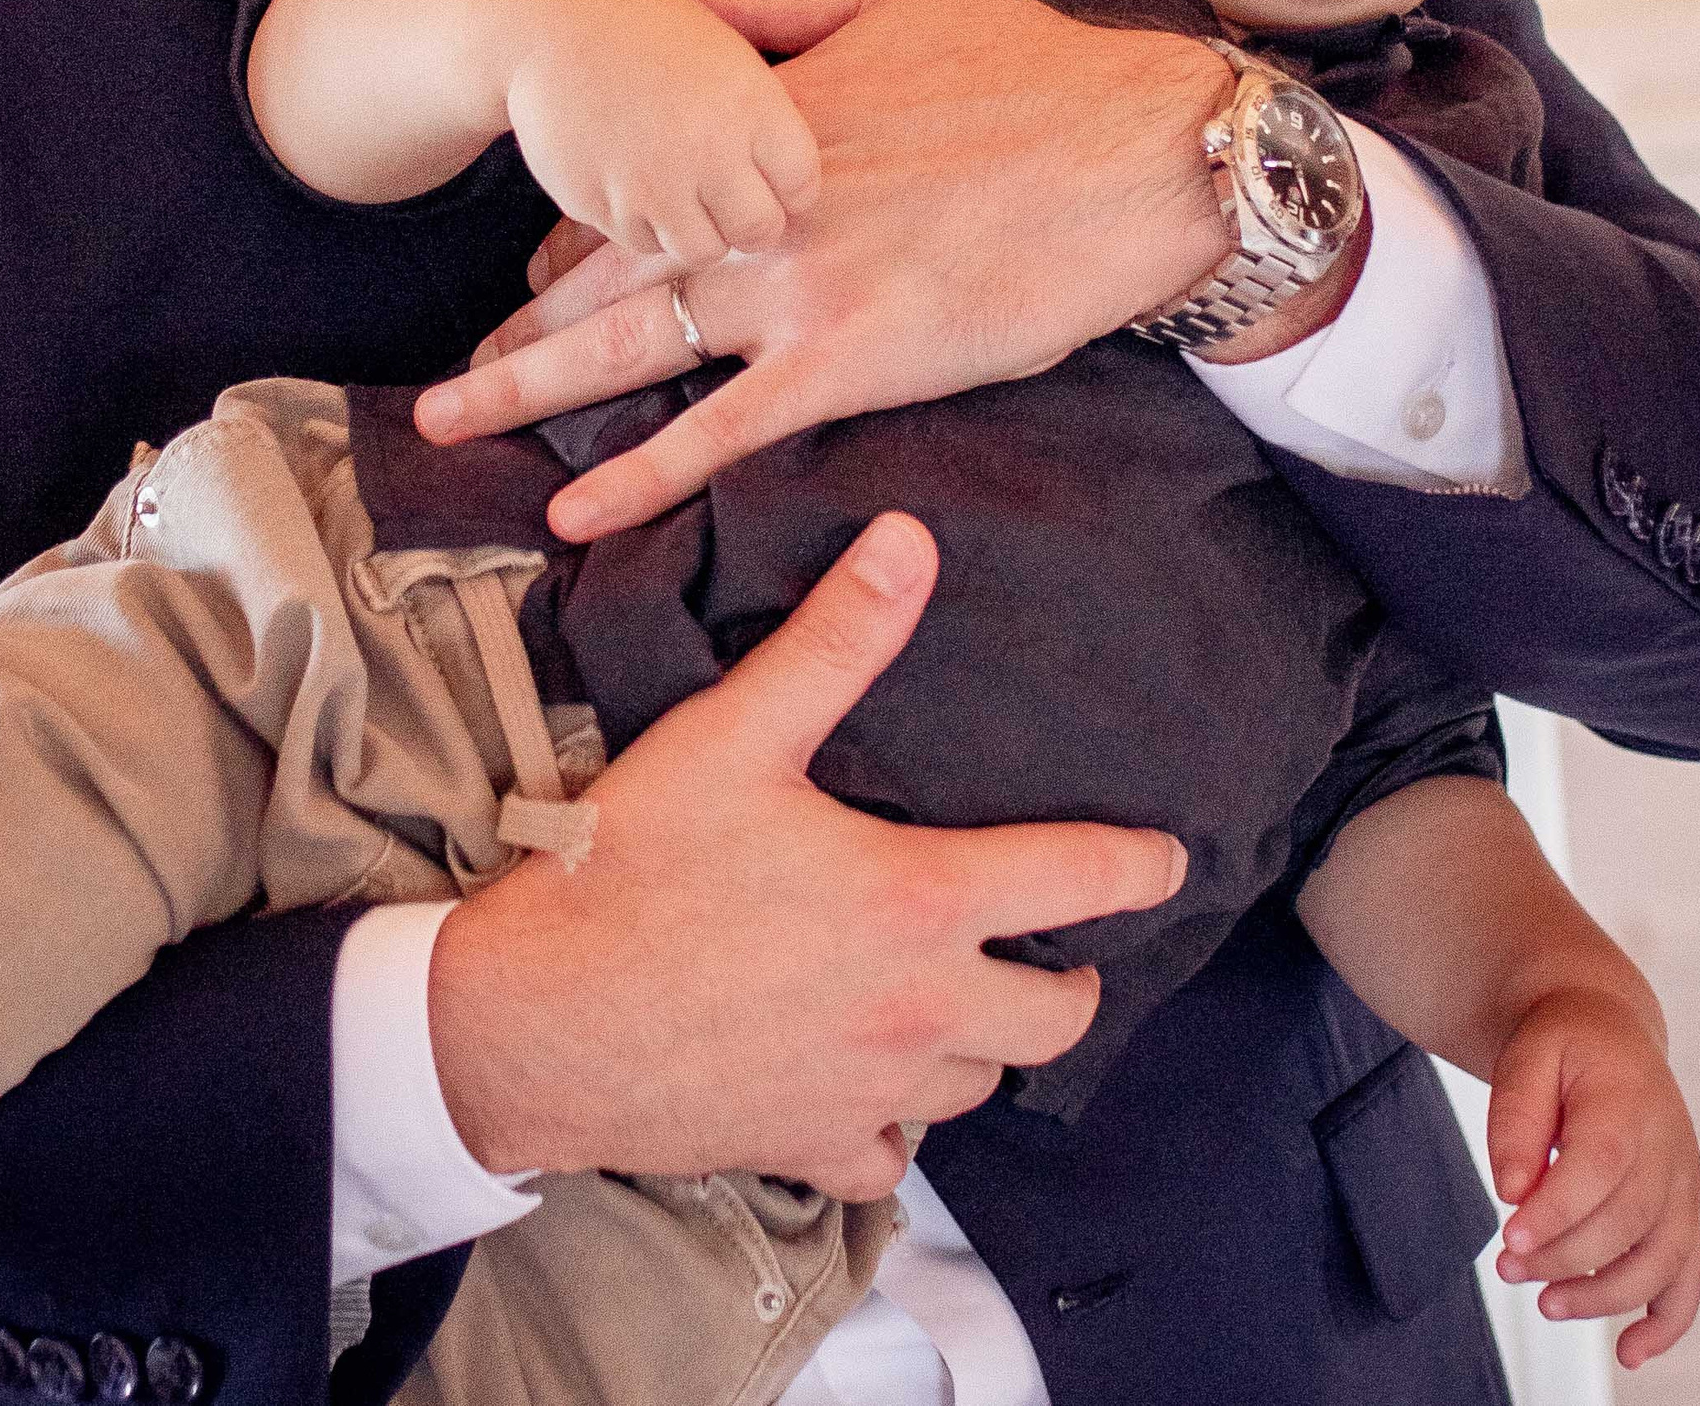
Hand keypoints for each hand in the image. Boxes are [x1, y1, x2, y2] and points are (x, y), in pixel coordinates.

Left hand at [416, 0, 1235, 539]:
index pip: (633, 182)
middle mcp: (758, 209)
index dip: (572, 236)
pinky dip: (641, 476)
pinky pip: (722, 433)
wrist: (1145, 153)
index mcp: (762, 120)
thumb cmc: (1032, 62)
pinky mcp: (853, 363)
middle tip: (449, 378)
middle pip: (604, 276)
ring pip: (633, 352)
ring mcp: (799, 290)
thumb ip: (761, 2)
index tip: (532, 276)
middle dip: (518, 329)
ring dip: (529, 392)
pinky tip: (573, 512)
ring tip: (451, 425)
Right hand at [425, 512, 1185, 1194]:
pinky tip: (871, 1088)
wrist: (529, 1023)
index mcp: (918, 902)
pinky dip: (895, 1126)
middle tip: (1061, 949)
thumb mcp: (735, 731)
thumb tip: (910, 540)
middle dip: (1071, 980)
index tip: (1169, 860)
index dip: (1136, 866)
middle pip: (1054, 1016)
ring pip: (977, 1087)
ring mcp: (866, 1093)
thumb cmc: (631, 867)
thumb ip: (835, 638)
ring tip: (965, 1002)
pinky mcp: (804, 1148)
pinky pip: (889, 1158)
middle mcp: (917, 1012)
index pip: (1076, 883)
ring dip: (984, 1044)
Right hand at [502, 0, 820, 270]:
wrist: (548, 22)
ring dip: (697, 229)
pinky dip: (643, 224)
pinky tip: (633, 180)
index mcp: (752, 104)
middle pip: (758, 232)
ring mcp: (652, 184)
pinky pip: (641, 242)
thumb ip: (766, 116)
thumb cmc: (647, 27)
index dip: (790, 186)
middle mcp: (707, 151)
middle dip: (750, 223)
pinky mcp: (601, 206)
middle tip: (732, 201)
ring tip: (680, 188)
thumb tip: (800, 188)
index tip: (773, 178)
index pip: (802, 186)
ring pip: (700, 251)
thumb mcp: (726, 46)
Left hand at [1489, 987, 1699, 1367]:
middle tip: (1506, 1268)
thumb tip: (1511, 1189)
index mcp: (1629, 1103)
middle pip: (1626, 1222)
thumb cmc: (1563, 1044)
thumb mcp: (1527, 1054)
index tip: (1509, 1237)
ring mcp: (1684, 1187)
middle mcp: (1669, 1151)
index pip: (1598, 1169)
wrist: (1609, 1031)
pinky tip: (1629, 1353)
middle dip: (1564, 1257)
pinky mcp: (1684, 1214)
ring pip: (1660, 1260)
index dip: (1556, 1212)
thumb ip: (1516, 1116)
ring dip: (1604, 1295)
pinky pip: (1688, 1277)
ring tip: (1545, 1305)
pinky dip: (1666, 1322)